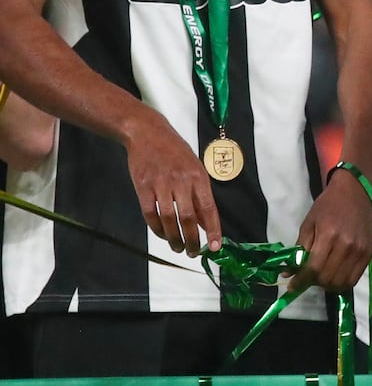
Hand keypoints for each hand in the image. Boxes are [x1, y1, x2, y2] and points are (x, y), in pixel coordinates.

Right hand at [123, 110, 220, 255]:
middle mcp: (181, 181)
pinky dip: (156, 228)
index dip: (212, 229)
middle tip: (193, 252)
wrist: (147, 133)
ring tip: (178, 247)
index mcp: (198, 176)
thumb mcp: (195, 168)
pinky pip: (149, 213)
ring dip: (173, 238)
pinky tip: (162, 234)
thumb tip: (205, 222)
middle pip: (188, 218)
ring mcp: (160, 184)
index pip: (208, 208)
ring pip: (168, 219)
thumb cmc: (175, 151)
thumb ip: (200, 195)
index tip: (214, 247)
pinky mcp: (142, 187)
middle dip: (191, 240)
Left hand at [289, 170, 371, 292]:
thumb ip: (299, 249)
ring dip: (327, 285)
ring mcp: (360, 251)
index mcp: (329, 235)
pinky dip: (342, 283)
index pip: (313, 268)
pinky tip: (334, 275)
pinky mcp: (368, 254)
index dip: (301, 281)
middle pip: (327, 278)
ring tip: (321, 276)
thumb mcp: (308, 224)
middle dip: (313, 283)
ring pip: (341, 283)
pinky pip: (354, 279)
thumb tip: (289, 273)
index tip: (292, 286)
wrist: (355, 193)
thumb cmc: (328, 206)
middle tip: (307, 277)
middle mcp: (347, 246)